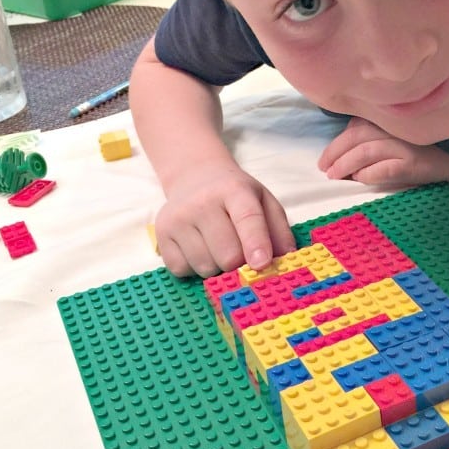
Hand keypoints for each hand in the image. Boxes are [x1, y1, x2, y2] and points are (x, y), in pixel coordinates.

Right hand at [154, 162, 295, 276]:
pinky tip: (199, 249)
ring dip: (216, 268)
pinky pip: (181, 270)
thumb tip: (287, 259)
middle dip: (239, 264)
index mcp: (235, 190)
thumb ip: (279, 230)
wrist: (194, 177)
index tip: (262, 264)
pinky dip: (194, 269)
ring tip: (217, 247)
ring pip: (205, 267)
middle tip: (240, 254)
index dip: (256, 243)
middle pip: (227, 254)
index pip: (247, 218)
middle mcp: (202, 202)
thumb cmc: (236, 196)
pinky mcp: (160, 234)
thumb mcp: (264, 202)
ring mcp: (178, 218)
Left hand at [318, 117, 448, 186]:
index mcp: (393, 118)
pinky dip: (368, 174)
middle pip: (356, 137)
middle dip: (335, 154)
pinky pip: (385, 168)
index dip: (336, 144)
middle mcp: (398, 127)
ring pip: (366, 151)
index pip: (356, 126)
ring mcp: (407, 144)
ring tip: (335, 177)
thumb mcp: (401, 138)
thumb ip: (376, 137)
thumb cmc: (429, 151)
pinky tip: (360, 179)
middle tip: (325, 171)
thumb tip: (344, 154)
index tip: (325, 160)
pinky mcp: (416, 163)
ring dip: (345, 165)